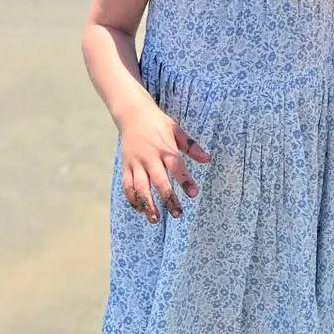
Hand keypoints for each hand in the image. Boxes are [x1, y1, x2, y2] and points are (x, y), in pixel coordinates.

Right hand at [118, 103, 210, 222]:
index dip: (185, 181)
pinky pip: (127, 185)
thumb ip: (191, 146)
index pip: (176, 166)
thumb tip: (207, 160)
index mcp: (165, 149)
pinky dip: (132, 199)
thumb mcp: (176, 130)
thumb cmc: (158, 123)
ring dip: (147, 204)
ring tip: (155, 219)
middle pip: (159, 181)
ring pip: (140, 187)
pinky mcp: (126, 166)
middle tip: (178, 215)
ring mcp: (136, 163)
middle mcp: (150, 158)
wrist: (131, 114)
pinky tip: (140, 210)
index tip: (193, 194)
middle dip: (168, 199)